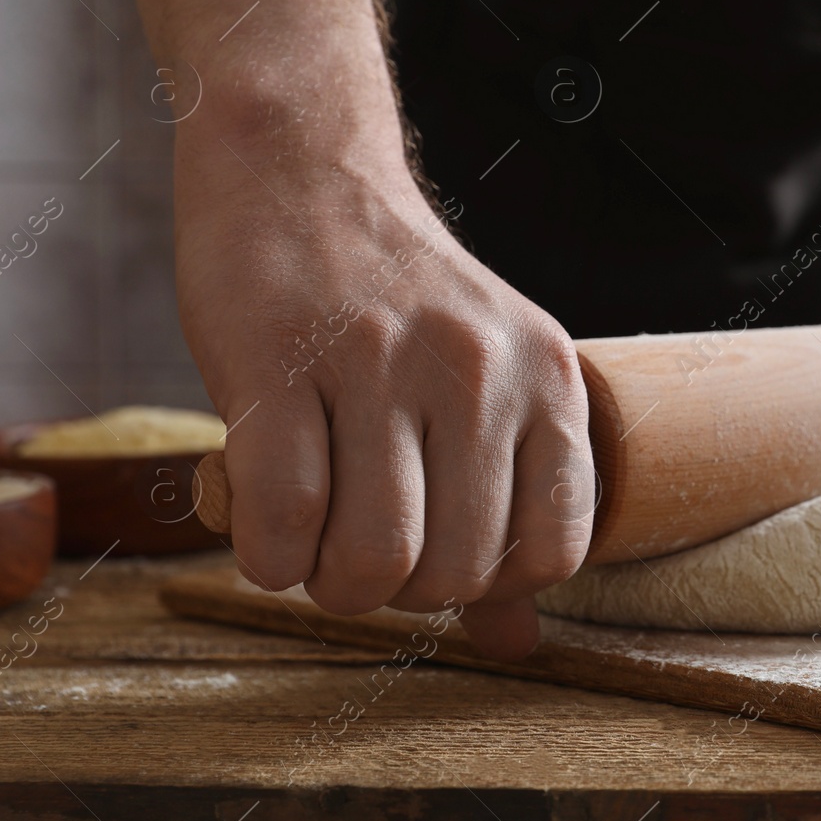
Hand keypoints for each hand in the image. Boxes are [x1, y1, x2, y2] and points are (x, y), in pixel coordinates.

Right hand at [175, 123, 594, 659]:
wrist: (303, 174)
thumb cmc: (399, 300)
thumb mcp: (490, 383)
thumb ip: (510, 511)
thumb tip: (519, 646)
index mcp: (549, 377)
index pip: (553, 551)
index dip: (489, 582)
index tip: (443, 551)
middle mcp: (479, 370)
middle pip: (453, 572)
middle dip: (398, 592)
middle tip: (362, 547)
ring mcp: (381, 364)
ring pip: (373, 560)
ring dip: (331, 584)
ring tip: (316, 546)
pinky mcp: (279, 364)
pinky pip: (284, 521)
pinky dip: (269, 557)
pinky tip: (267, 526)